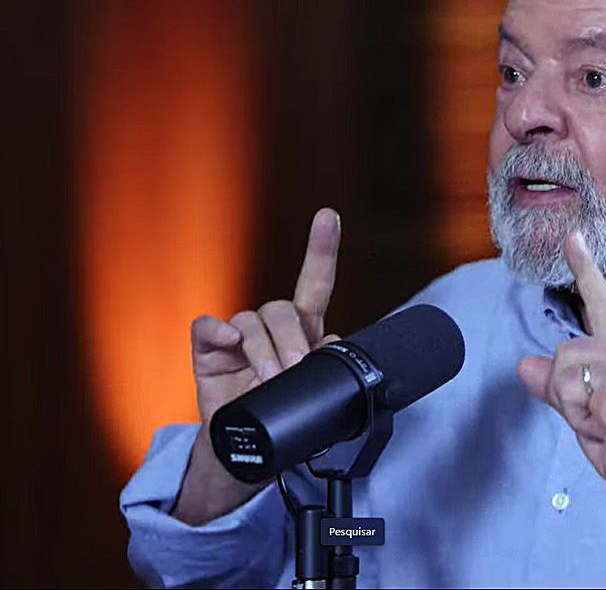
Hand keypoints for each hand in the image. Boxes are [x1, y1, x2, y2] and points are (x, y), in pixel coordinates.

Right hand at [172, 208, 341, 524]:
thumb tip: (333, 344)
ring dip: (264, 349)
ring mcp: (237, 337)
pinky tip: (229, 344)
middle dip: (293, 340)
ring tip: (270, 379)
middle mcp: (270, 326)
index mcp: (302, 331)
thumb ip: (327, 370)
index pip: (315, 283)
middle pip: (284, 308)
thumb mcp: (312, 396)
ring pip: (252, 321)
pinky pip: (208, 327)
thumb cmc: (284, 418)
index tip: (329, 216)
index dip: (322, 250)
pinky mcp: (208, 350)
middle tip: (296, 371)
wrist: (246, 453)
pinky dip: (219, 332)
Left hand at [516, 232, 605, 569]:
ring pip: (564, 374)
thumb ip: (557, 385)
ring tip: (603, 425)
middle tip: (596, 418)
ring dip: (573, 408)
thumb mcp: (588, 410)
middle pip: (564, 351)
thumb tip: (523, 365)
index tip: (573, 238)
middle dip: (566, 391)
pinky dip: (583, 422)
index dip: (586, 270)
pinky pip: (574, 400)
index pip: (604, 303)